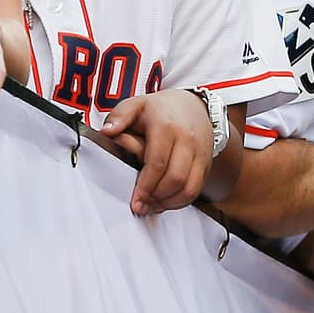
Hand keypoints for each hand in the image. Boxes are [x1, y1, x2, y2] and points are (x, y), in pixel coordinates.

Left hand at [101, 89, 213, 214]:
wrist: (194, 105)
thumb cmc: (160, 110)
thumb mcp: (136, 105)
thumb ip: (119, 117)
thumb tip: (107, 133)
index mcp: (166, 126)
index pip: (157, 163)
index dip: (145, 186)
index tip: (134, 202)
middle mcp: (187, 139)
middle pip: (175, 178)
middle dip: (157, 197)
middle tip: (141, 206)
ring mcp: (200, 152)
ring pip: (189, 187)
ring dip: (170, 202)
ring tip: (152, 206)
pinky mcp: (206, 163)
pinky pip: (197, 188)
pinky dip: (181, 200)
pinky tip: (166, 202)